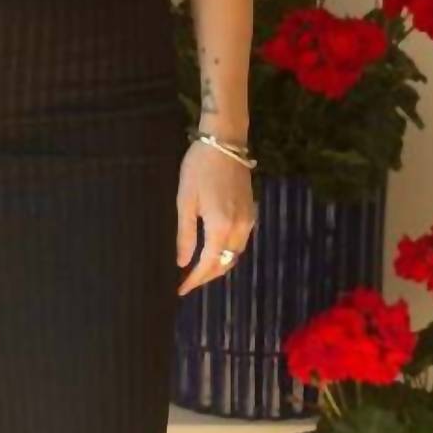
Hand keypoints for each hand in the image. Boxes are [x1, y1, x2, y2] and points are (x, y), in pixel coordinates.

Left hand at [175, 142, 256, 294]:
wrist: (225, 143)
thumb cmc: (198, 169)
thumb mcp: (185, 202)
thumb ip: (185, 235)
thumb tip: (182, 262)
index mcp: (220, 227)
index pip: (209, 264)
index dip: (195, 280)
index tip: (181, 290)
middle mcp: (239, 228)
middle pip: (225, 263)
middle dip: (207, 276)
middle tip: (188, 283)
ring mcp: (249, 220)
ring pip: (235, 254)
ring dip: (219, 266)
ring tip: (199, 271)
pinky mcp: (251, 212)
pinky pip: (240, 242)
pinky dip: (227, 252)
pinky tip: (214, 251)